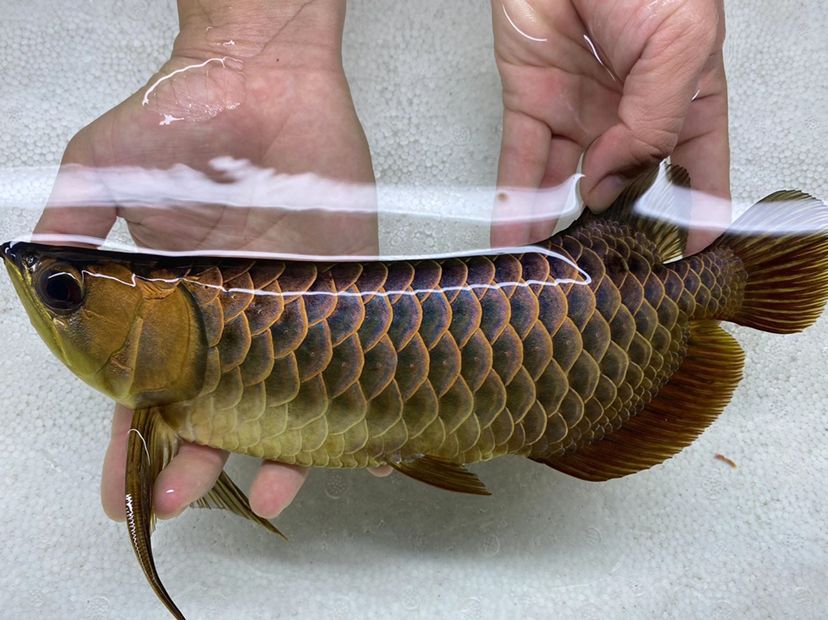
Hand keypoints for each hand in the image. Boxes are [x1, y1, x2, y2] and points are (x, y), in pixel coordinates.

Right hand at [35, 0, 387, 522]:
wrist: (258, 74)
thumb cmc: (179, 115)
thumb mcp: (104, 169)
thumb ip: (74, 230)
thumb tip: (35, 282)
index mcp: (176, 302)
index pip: (153, 386)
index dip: (136, 437)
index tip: (123, 493)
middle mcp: (236, 316)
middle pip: (221, 405)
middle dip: (199, 458)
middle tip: (180, 498)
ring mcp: (293, 305)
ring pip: (290, 396)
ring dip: (279, 449)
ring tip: (267, 492)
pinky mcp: (346, 284)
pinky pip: (355, 350)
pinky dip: (358, 396)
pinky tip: (357, 443)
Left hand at [490, 0, 728, 253]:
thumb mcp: (681, 45)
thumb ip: (657, 120)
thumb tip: (618, 178)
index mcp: (685, 96)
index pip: (697, 167)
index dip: (696, 213)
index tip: (688, 256)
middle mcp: (631, 111)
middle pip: (628, 185)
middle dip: (618, 227)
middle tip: (611, 269)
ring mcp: (581, 112)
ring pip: (570, 183)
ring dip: (560, 226)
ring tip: (559, 272)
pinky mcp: (532, 103)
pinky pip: (523, 162)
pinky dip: (516, 201)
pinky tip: (517, 239)